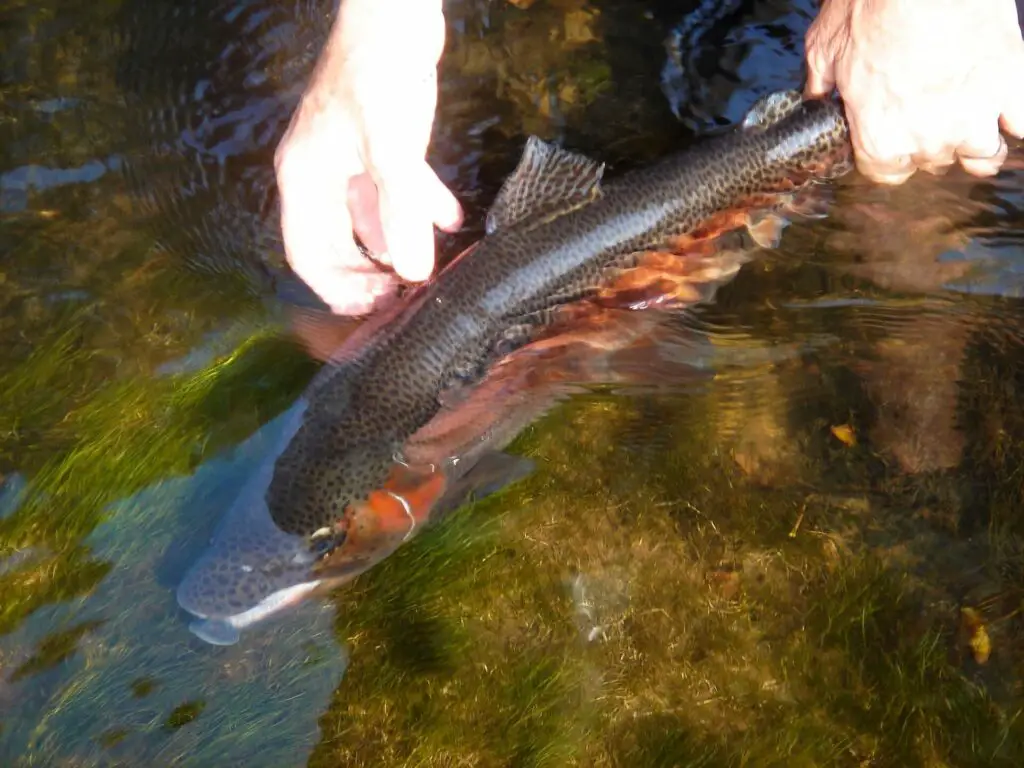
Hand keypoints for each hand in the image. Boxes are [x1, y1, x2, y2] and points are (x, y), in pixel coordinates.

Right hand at [274, 0, 461, 314]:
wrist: (394, 9)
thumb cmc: (379, 72)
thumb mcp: (392, 148)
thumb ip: (401, 211)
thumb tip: (414, 272)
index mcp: (305, 179)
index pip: (308, 255)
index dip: (339, 289)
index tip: (379, 308)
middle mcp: (320, 174)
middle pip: (337, 243)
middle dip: (370, 273)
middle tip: (407, 296)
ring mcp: (349, 159)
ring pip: (368, 219)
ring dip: (397, 244)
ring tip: (430, 269)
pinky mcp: (379, 143)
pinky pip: (394, 189)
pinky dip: (419, 208)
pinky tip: (451, 220)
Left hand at [805, 0, 1023, 183]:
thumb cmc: (869, 7)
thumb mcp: (824, 49)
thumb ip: (820, 86)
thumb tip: (815, 97)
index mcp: (880, 139)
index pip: (887, 174)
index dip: (887, 156)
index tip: (890, 139)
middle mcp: (929, 140)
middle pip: (933, 163)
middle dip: (928, 144)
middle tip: (926, 115)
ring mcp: (976, 116)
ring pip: (984, 156)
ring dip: (977, 144)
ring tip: (969, 121)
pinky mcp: (1012, 87)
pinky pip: (1021, 125)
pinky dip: (1014, 120)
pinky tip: (1005, 109)